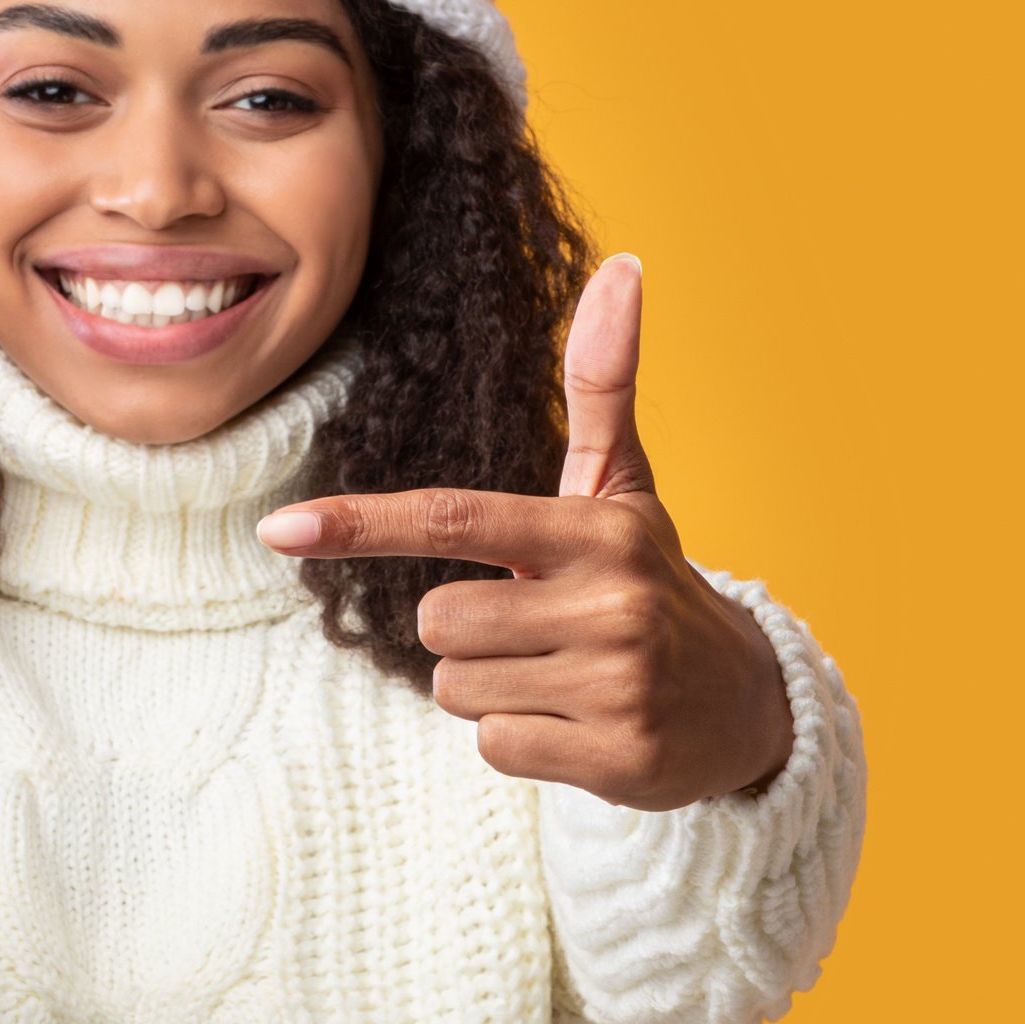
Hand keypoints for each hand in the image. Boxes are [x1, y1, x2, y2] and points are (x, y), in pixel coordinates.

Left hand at [256, 254, 791, 811]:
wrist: (745, 705)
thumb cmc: (650, 581)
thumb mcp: (622, 488)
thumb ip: (603, 383)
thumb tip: (622, 264)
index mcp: (596, 531)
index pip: (454, 520)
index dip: (362, 524)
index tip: (279, 530)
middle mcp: (612, 601)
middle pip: (438, 622)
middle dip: (468, 632)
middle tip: (539, 629)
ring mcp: (618, 683)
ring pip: (459, 688)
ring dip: (492, 688)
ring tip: (562, 675)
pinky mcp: (618, 759)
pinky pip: (495, 746)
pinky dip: (523, 739)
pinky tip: (578, 723)